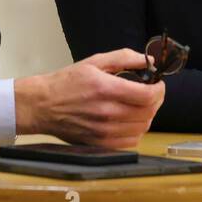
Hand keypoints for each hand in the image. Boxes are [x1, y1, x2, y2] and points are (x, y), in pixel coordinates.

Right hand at [14, 49, 165, 149]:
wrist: (42, 106)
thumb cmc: (66, 83)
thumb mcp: (94, 62)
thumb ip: (123, 57)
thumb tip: (148, 60)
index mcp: (106, 89)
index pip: (148, 95)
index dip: (159, 89)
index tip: (158, 84)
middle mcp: (107, 112)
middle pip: (148, 112)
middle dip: (155, 101)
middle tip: (150, 93)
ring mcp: (104, 131)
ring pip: (143, 128)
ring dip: (147, 116)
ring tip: (140, 106)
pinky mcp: (100, 143)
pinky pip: (131, 142)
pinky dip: (137, 131)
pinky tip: (130, 121)